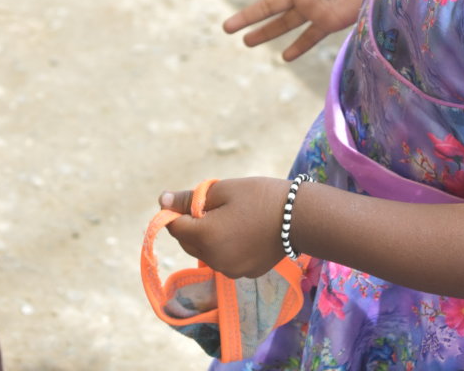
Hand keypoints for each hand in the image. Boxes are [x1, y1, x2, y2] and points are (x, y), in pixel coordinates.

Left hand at [160, 178, 288, 278]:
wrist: (300, 217)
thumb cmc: (260, 196)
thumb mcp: (223, 190)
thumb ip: (191, 198)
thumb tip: (162, 201)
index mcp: (205, 237)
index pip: (174, 227)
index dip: (175, 211)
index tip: (187, 199)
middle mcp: (214, 260)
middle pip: (188, 242)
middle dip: (192, 224)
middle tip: (213, 204)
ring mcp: (230, 270)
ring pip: (206, 252)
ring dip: (208, 236)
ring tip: (232, 215)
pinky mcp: (246, 273)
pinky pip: (225, 259)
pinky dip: (226, 246)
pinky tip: (245, 230)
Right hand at [224, 0, 383, 58]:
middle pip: (269, 4)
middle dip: (248, 15)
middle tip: (226, 27)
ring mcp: (315, 7)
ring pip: (284, 23)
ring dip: (265, 33)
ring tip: (245, 42)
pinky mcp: (330, 21)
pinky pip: (311, 36)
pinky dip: (299, 47)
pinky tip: (285, 57)